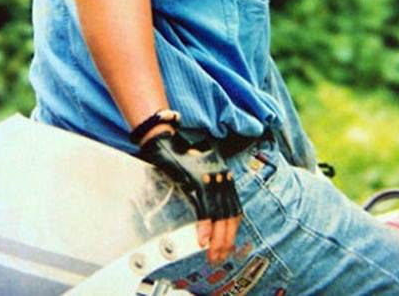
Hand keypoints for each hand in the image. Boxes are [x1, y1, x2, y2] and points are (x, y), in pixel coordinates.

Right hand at [139, 132, 241, 263]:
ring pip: (220, 215)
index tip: (228, 245)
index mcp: (224, 176)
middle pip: (231, 214)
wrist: (164, 141)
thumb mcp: (199, 172)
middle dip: (227, 239)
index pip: (234, 208)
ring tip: (212, 254)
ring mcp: (211, 179)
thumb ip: (207, 188)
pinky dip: (205, 226)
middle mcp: (222, 177)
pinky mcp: (197, 181)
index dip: (232, 230)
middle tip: (220, 257)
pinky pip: (205, 208)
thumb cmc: (180, 156)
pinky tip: (202, 240)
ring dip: (218, 239)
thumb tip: (207, 213)